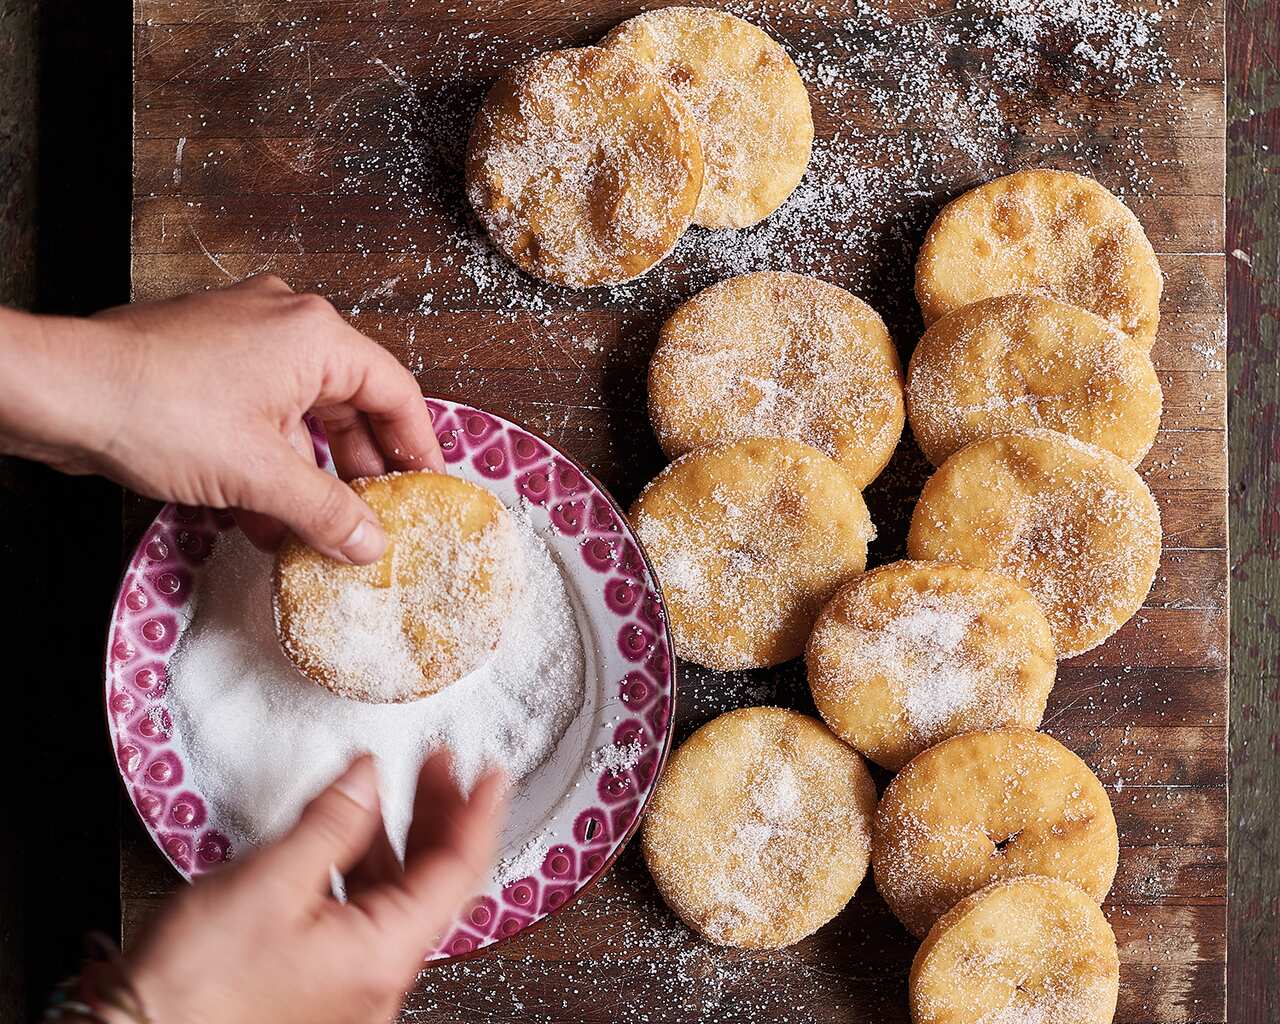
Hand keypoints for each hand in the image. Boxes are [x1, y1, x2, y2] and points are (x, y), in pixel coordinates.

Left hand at [0, 276, 443, 563]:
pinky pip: (258, 417)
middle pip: (348, 405)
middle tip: (375, 519)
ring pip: (299, 417)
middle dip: (357, 471)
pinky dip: (266, 464)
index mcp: (315, 335)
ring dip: (307, 477)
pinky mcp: (205, 364)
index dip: (417, 447)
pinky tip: (262, 517)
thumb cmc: (155, 408)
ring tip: (313, 532)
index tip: (429, 490)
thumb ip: (327, 511)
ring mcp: (241, 342)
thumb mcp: (259, 473)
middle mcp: (284, 326)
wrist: (55, 392)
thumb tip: (371, 543)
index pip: (395, 391)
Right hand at [117, 753, 505, 1023]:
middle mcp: (378, 976)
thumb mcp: (270, 882)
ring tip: (389, 787)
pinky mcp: (321, 982)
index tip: (493, 774)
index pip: (459, 873)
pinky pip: (363, 914)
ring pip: (397, 896)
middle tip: (441, 765)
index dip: (479, 815)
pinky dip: (363, 865)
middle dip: (439, 816)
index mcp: (383, 955)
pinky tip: (345, 834)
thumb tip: (369, 777)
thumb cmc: (195, 988)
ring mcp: (352, 983)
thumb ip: (331, 822)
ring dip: (398, 837)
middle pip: (433, 883)